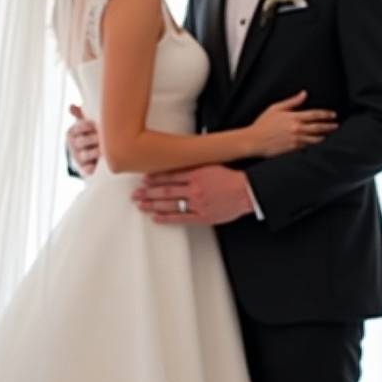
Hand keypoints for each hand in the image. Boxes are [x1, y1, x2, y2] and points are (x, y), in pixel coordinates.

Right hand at [67, 104, 99, 176]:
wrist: (84, 156)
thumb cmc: (87, 134)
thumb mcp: (83, 123)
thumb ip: (80, 114)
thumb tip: (71, 106)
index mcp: (72, 132)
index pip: (79, 127)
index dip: (90, 125)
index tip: (101, 123)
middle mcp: (73, 145)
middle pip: (82, 141)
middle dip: (95, 138)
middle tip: (106, 136)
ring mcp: (77, 158)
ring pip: (86, 154)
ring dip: (96, 152)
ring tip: (107, 149)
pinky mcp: (83, 169)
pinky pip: (86, 169)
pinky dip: (90, 168)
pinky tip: (96, 165)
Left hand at [132, 165, 254, 224]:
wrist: (246, 192)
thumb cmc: (230, 178)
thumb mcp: (211, 164)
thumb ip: (194, 165)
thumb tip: (178, 163)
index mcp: (196, 174)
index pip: (170, 175)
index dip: (154, 178)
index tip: (143, 179)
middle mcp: (194, 189)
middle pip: (166, 191)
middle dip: (148, 193)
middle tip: (135, 194)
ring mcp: (197, 203)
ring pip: (170, 204)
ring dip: (153, 205)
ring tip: (140, 205)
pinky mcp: (202, 216)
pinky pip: (181, 217)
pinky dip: (167, 218)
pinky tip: (156, 217)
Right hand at [248, 90, 336, 155]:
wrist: (255, 141)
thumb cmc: (263, 124)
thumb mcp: (276, 108)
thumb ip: (292, 101)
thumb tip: (303, 94)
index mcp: (293, 117)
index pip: (315, 114)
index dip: (326, 114)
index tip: (333, 114)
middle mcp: (297, 129)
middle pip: (319, 127)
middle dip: (329, 126)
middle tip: (335, 125)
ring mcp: (296, 140)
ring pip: (316, 138)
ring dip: (324, 135)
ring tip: (328, 133)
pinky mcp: (293, 148)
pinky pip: (308, 146)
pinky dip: (315, 143)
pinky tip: (317, 141)